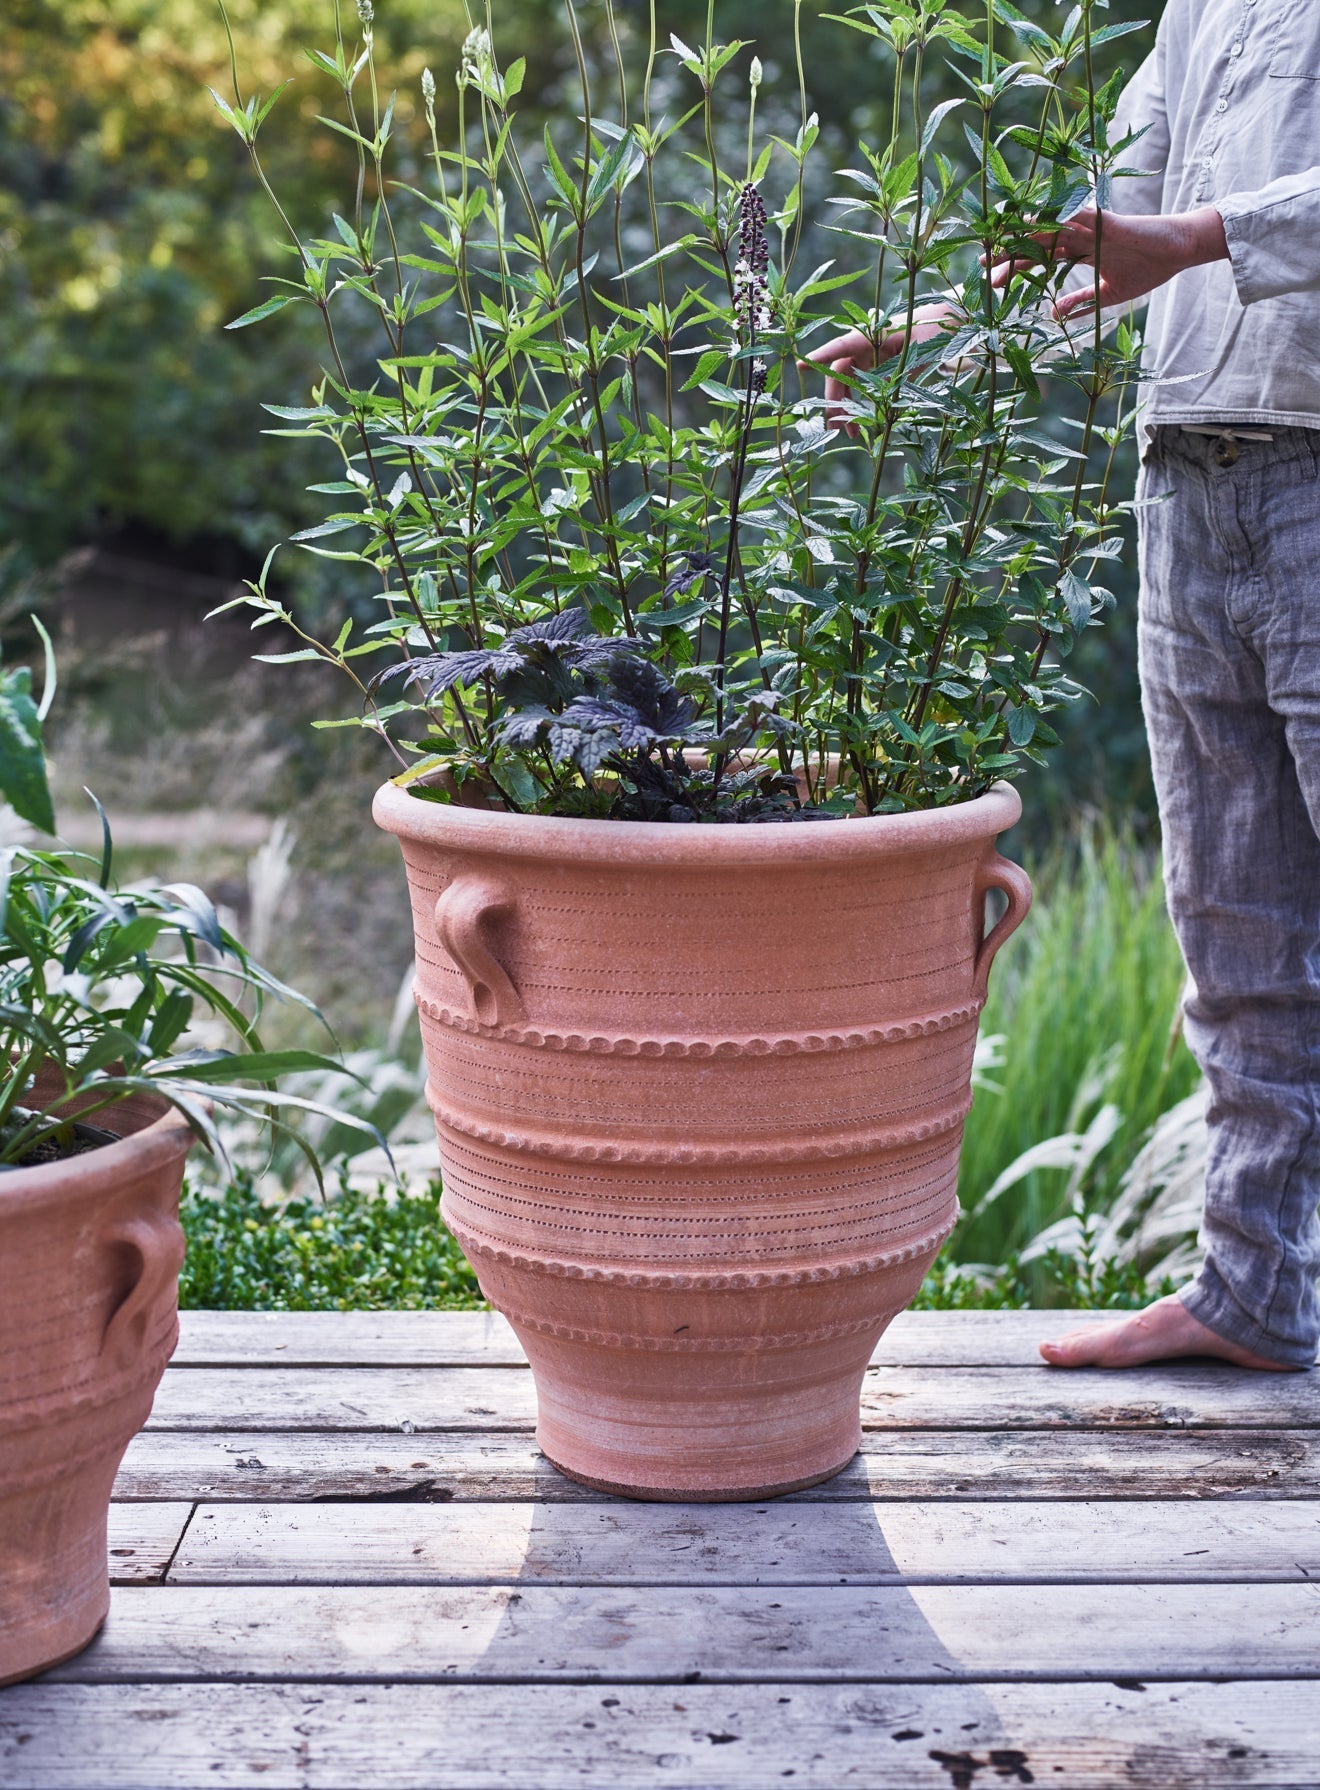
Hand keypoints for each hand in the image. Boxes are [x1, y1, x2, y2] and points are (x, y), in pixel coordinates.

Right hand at [798, 303, 956, 435]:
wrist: (949, 324)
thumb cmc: (935, 331)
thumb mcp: (919, 352)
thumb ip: (896, 371)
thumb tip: (878, 396)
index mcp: (872, 334)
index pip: (841, 344)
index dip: (821, 355)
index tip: (800, 365)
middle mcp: (866, 345)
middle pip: (839, 373)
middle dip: (835, 401)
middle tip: (835, 427)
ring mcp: (871, 357)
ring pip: (847, 385)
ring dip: (845, 408)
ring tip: (850, 434)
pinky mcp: (878, 369)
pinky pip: (862, 390)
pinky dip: (859, 407)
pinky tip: (861, 425)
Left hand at [988, 205, 1228, 321]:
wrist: (1179, 251)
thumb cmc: (1148, 268)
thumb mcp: (1107, 295)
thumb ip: (1080, 302)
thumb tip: (1052, 315)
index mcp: (1080, 251)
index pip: (1040, 258)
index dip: (1016, 267)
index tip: (992, 281)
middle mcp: (1081, 236)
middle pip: (1038, 243)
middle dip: (1009, 253)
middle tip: (981, 265)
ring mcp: (1092, 227)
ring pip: (1050, 229)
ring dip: (1022, 236)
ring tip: (997, 244)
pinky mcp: (1106, 222)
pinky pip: (1076, 218)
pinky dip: (1054, 220)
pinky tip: (1032, 225)